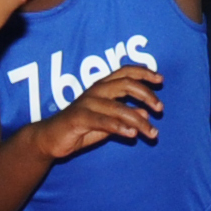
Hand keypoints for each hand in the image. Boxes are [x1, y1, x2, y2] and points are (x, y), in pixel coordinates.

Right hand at [29, 67, 161, 160]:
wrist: (50, 138)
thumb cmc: (79, 128)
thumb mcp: (107, 122)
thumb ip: (124, 116)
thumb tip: (144, 113)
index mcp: (102, 87)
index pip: (125, 72)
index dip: (143, 73)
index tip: (160, 79)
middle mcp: (95, 91)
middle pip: (126, 84)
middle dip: (146, 94)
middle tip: (160, 108)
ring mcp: (87, 103)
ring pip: (119, 108)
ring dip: (139, 121)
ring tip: (152, 133)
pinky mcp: (79, 118)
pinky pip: (104, 121)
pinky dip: (120, 127)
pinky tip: (132, 135)